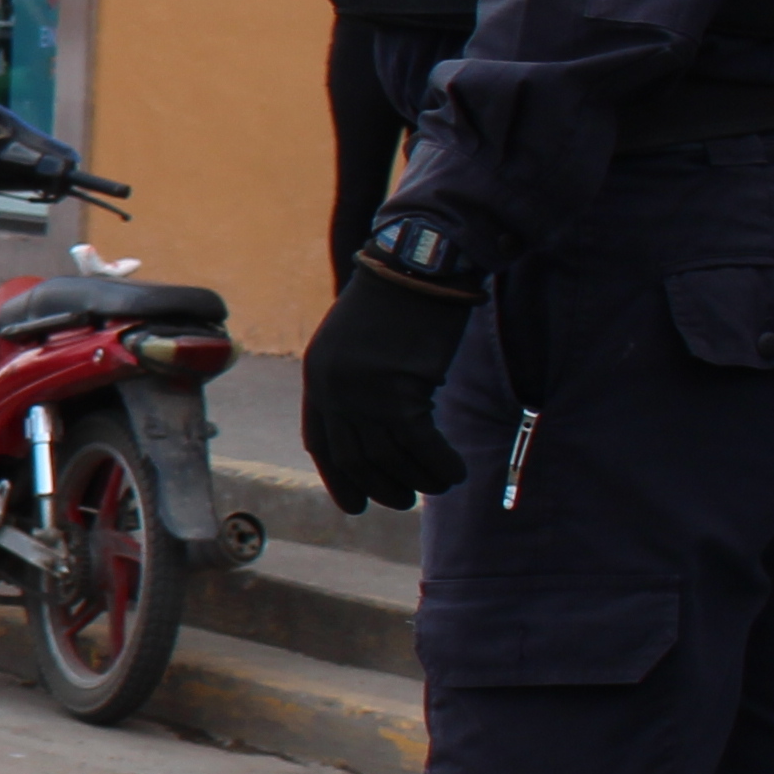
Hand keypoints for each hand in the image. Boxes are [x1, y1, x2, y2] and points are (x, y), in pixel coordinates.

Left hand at [301, 262, 477, 512]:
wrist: (418, 268)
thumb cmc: (396, 304)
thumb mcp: (357, 345)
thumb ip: (355, 384)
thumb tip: (375, 432)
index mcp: (317, 376)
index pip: (320, 442)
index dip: (338, 479)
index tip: (355, 505)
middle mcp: (332, 388)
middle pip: (354, 458)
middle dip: (380, 486)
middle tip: (405, 500)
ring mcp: (363, 391)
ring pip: (390, 456)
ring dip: (418, 479)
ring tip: (441, 484)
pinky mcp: (401, 390)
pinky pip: (421, 445)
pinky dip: (440, 464)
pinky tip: (456, 473)